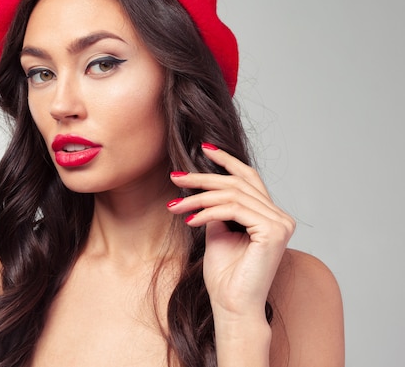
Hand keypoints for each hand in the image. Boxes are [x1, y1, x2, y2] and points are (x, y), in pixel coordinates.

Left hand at [166, 144, 294, 319]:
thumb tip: (205, 191)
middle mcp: (280, 217)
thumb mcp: (217, 233)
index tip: (204, 148)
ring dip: (198, 198)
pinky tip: (190, 221)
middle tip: (175, 177)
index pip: (249, 178)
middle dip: (202, 178)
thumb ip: (217, 210)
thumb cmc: (225, 276)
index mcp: (271, 216)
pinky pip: (233, 209)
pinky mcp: (273, 231)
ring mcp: (280, 223)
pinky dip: (207, 212)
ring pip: (232, 194)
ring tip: (175, 206)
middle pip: (237, 183)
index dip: (227, 161)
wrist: (232, 307)